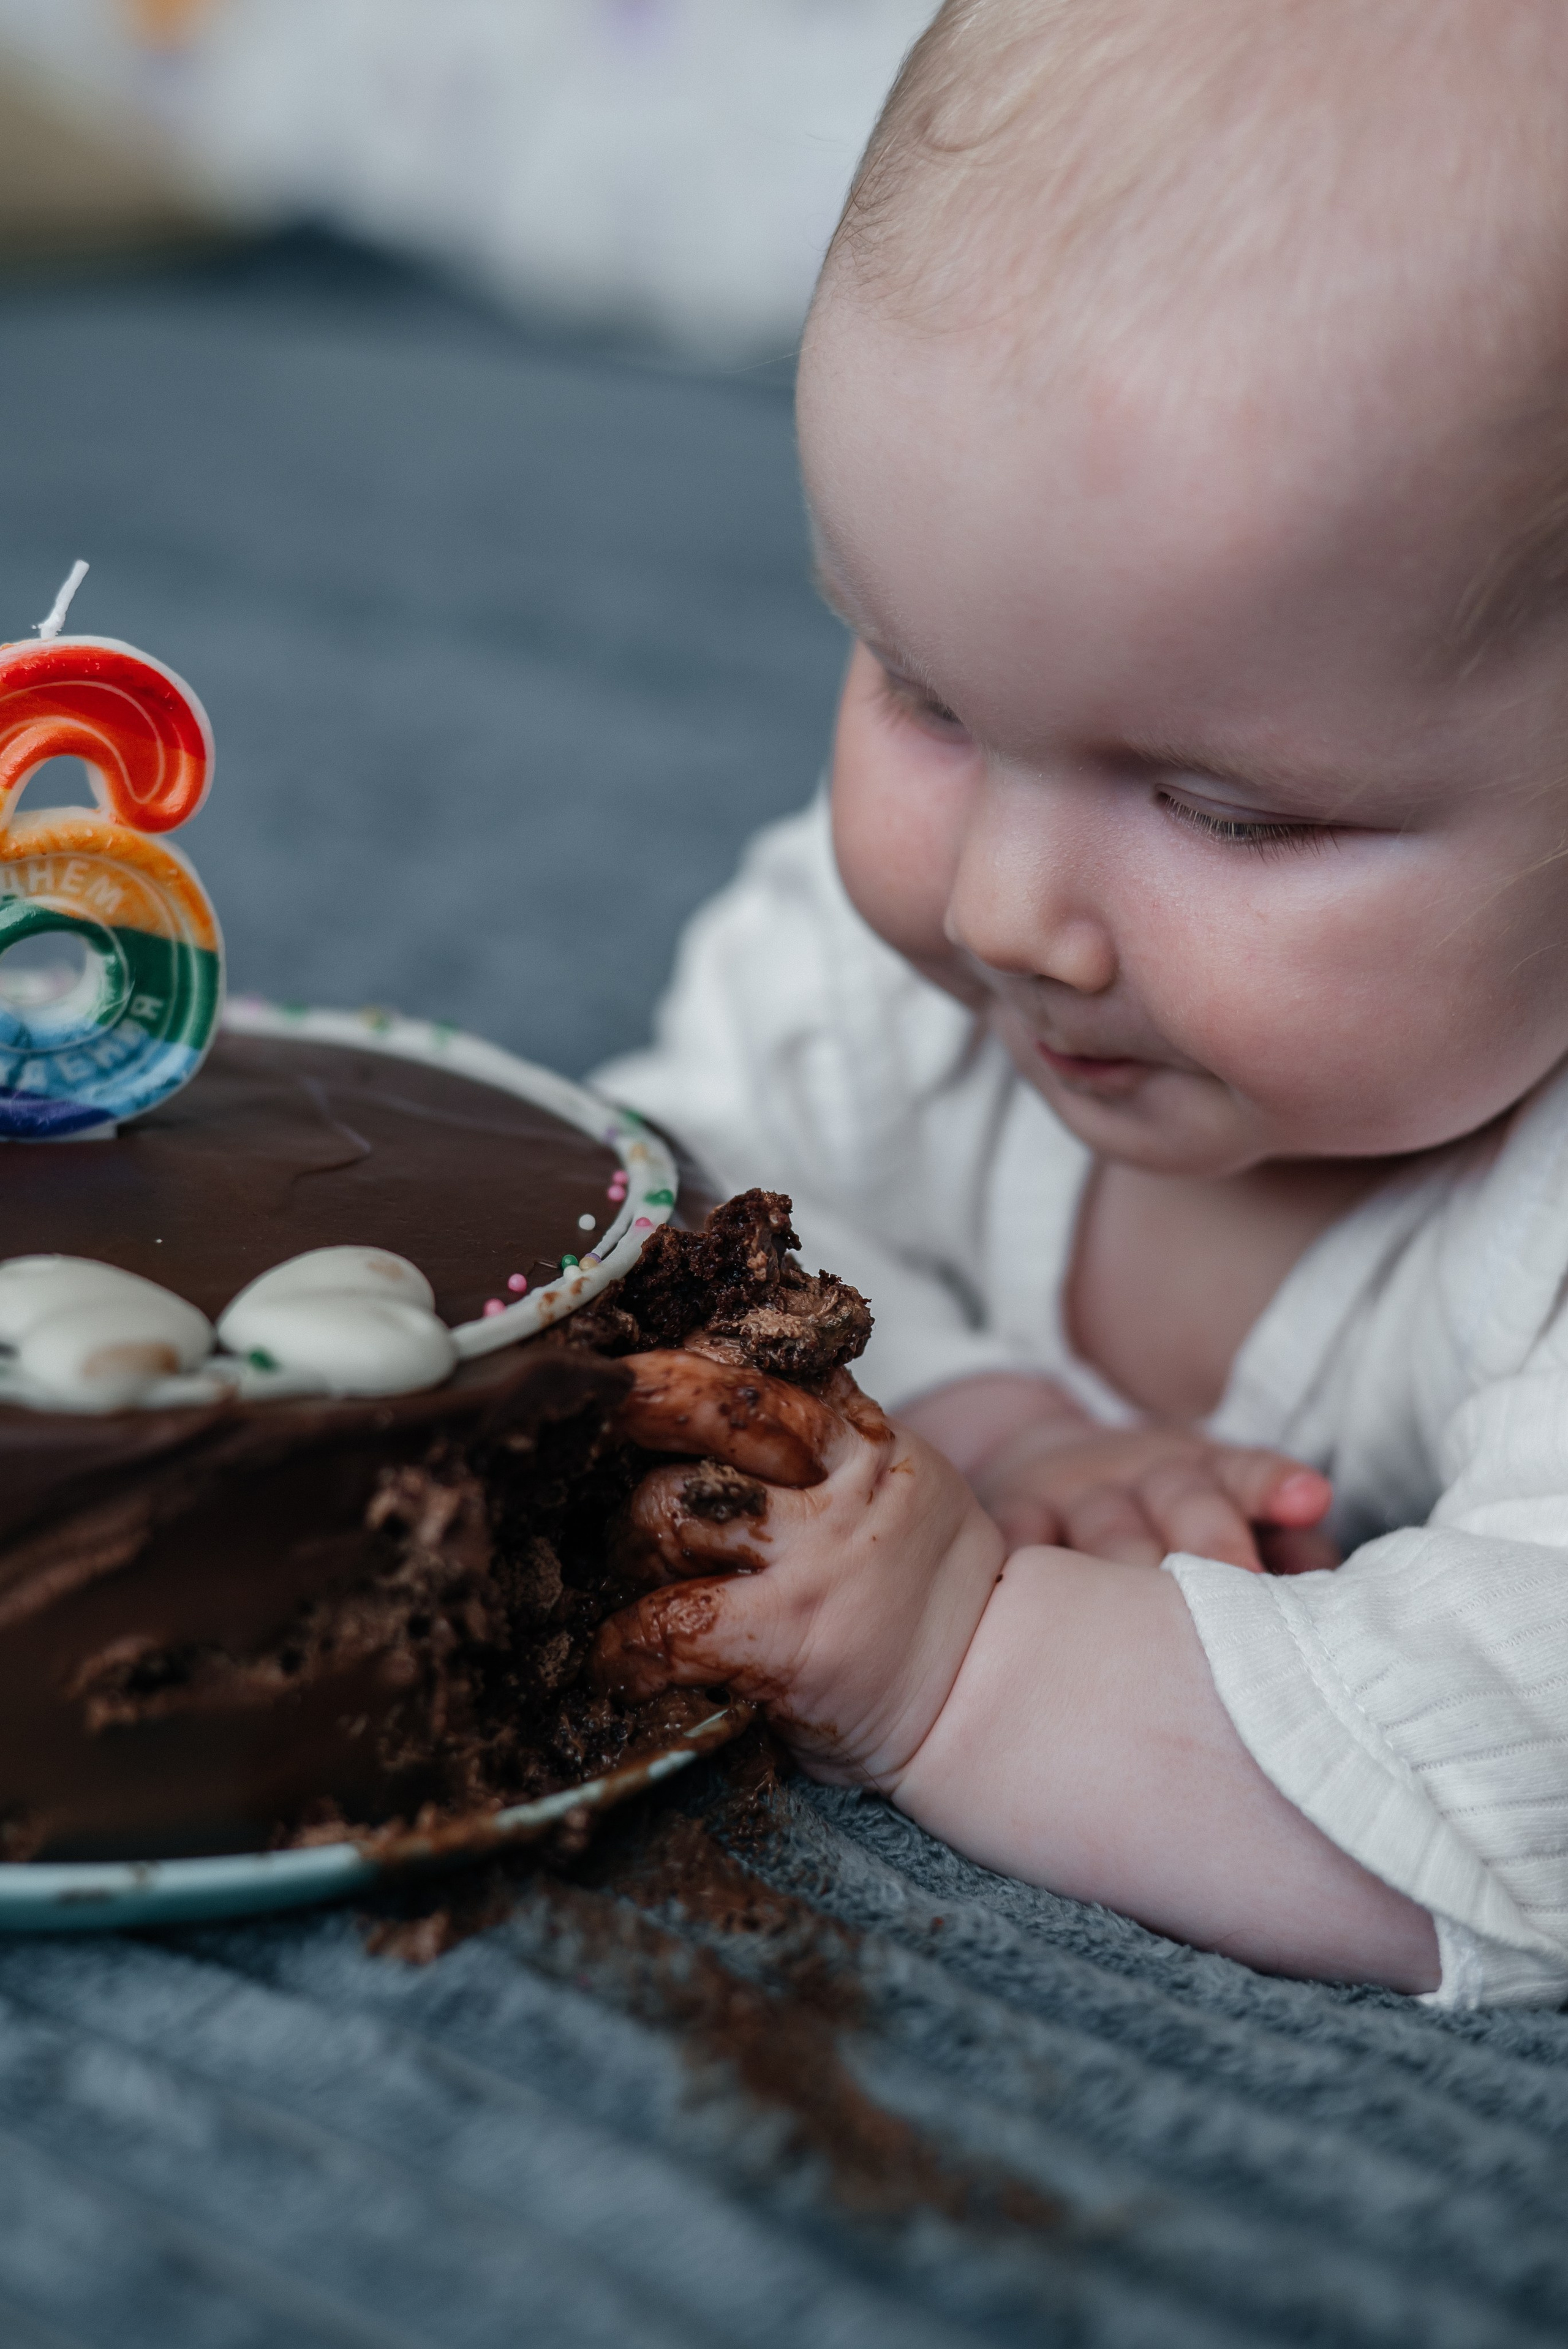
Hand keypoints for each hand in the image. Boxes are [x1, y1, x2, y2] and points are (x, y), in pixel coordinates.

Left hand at [591, 1353, 1004, 1781]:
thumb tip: (720, 1375)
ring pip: (673, 1508)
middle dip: (644, 1400)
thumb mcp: (897, 1482)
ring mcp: (813, 1559)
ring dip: (634, 1540)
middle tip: (602, 1415)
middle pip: (714, 1408)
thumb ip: (829, 1438)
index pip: (763, 1372)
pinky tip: (623, 1659)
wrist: (983, 1689)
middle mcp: (839, 1485)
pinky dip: (628, 1644)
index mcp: (864, 1440)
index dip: (685, 1362)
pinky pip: (670, 1624)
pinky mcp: (788, 1638)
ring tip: (640, 1570)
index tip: (631, 1368)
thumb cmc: (913, 1587)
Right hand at [966, 1418, 1336, 1571]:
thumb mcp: (1229, 1519)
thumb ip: (1288, 1553)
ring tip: (1145, 1616)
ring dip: (1128, 1562)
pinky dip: (1021, 1555)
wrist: (1044, 1472)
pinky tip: (1022, 1578)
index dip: (1274, 1486)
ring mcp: (1072, 1493)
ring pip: (1104, 1522)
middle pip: (1179, 1495)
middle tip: (1237, 1582)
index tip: (1308, 1501)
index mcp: (1204, 1474)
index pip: (1245, 1472)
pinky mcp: (1011, 1514)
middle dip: (1209, 1537)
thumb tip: (1339, 1595)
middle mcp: (1141, 1474)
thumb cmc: (1161, 1523)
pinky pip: (1015, 1536)